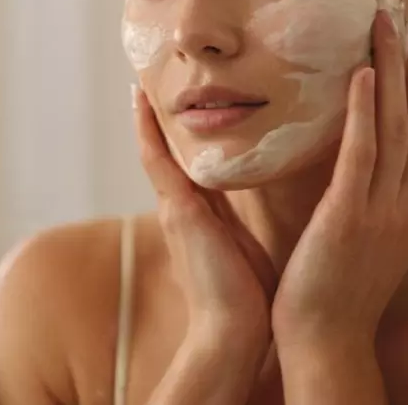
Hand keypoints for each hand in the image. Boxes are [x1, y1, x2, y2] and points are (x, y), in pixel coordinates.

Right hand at [133, 86, 277, 346]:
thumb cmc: (250, 291)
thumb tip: (267, 185)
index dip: (182, 132)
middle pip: (166, 151)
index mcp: (200, 212)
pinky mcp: (178, 211)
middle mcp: (182, 205)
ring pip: (158, 149)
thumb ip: (246, 211)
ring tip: (142, 76)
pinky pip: (158, 161)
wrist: (235, 330)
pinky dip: (148, 131)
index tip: (183, 99)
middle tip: (153, 76)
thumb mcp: (246, 237)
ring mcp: (175, 208)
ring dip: (148, 115)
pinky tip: (140, 100)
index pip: (189, 162)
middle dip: (159, 117)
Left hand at [271, 10, 407, 348]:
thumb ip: (376, 203)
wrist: (326, 342)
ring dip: (395, 73)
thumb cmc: (338, 293)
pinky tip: (364, 74)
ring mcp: (384, 211)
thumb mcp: (370, 243)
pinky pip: (362, 153)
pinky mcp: (349, 216)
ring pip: (398, 127)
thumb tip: (370, 173)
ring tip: (389, 28)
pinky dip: (366, 110)